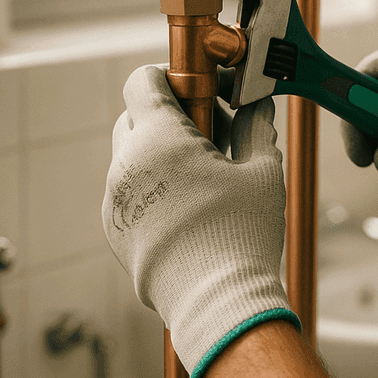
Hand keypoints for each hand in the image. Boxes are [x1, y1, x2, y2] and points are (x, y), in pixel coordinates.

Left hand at [103, 65, 298, 377]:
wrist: (217, 302)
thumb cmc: (242, 234)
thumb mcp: (262, 170)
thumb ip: (256, 127)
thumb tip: (257, 105)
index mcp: (158, 140)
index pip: (144, 81)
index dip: (173, 74)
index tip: (202, 87)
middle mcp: (125, 166)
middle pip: (134, 115)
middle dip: (169, 114)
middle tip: (211, 132)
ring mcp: (115, 201)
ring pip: (130, 156)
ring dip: (160, 153)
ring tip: (203, 176)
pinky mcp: (115, 231)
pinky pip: (127, 192)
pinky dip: (152, 187)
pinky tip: (189, 208)